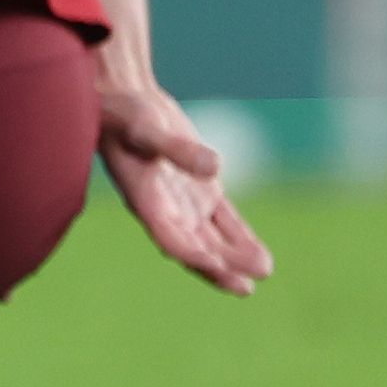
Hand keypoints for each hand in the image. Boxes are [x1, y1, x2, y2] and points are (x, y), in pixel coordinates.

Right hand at [98, 81, 272, 296]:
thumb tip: (214, 168)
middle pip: (193, 247)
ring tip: (264, 271)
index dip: (190, 252)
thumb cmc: (123, 113)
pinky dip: (240, 236)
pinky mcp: (200, 189)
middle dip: (217, 269)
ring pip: (211, 238)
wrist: (122, 100)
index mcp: (143, 198)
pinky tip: (259, 253)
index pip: (168, 235)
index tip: (214, 264)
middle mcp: (163, 208)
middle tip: (245, 287)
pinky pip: (223, 220)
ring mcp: (183, 201)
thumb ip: (175, 148)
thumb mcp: (144, 127)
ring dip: (233, 256)